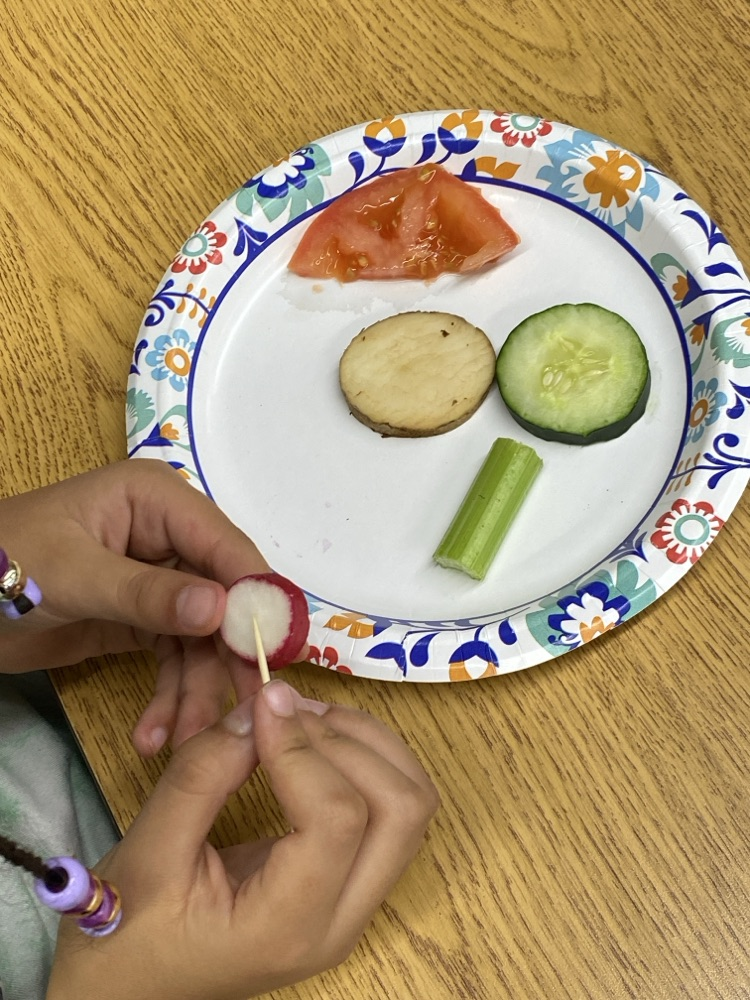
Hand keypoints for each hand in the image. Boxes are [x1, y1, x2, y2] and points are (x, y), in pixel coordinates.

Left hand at [0, 460, 302, 753]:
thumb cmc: (5, 564)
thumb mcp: (75, 576)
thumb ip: (148, 594)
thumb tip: (221, 609)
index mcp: (159, 502)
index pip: (226, 547)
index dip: (254, 598)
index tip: (273, 654)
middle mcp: (171, 538)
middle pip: (224, 600)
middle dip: (225, 659)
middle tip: (237, 716)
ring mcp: (162, 582)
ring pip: (203, 641)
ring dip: (195, 692)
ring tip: (182, 741)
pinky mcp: (146, 621)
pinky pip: (175, 661)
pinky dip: (170, 698)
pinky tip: (154, 734)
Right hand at [47, 681, 439, 999]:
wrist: (132, 984)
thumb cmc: (127, 930)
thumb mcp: (148, 849)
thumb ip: (203, 774)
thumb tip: (263, 707)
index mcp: (287, 925)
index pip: (338, 817)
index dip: (304, 746)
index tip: (261, 703)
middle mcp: (341, 919)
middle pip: (402, 809)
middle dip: (352, 741)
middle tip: (287, 710)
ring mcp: (355, 902)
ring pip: (410, 804)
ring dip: (367, 744)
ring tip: (301, 715)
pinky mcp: (351, 881)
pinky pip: (390, 810)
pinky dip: (365, 759)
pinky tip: (313, 737)